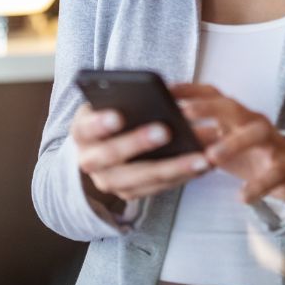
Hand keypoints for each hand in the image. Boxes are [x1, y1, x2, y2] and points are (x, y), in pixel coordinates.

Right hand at [68, 103, 212, 206]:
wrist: (99, 146)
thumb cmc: (109, 112)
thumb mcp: (106, 101)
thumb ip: (122, 97)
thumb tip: (153, 91)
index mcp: (81, 133)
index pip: (86, 128)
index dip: (100, 124)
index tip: (118, 116)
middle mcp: (89, 162)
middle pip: (112, 157)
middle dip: (138, 144)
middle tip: (166, 131)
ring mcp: (109, 181)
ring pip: (140, 178)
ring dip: (173, 168)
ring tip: (201, 156)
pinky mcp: (130, 193)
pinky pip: (158, 188)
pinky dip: (182, 176)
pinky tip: (204, 163)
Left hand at [172, 83, 284, 205]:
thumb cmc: (248, 154)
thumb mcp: (223, 141)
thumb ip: (200, 135)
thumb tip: (162, 133)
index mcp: (235, 115)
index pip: (212, 95)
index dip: (190, 90)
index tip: (167, 90)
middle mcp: (253, 122)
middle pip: (232, 107)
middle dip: (208, 108)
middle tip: (185, 113)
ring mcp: (271, 142)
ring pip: (256, 134)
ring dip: (233, 143)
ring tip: (211, 156)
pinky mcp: (284, 166)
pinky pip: (272, 174)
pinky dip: (257, 186)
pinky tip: (242, 197)